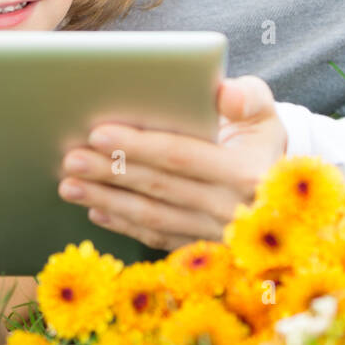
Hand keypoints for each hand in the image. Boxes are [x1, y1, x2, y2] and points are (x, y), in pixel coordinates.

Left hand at [57, 75, 287, 250]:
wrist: (275, 188)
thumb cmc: (257, 138)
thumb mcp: (263, 111)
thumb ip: (248, 96)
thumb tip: (224, 93)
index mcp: (246, 171)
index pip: (182, 156)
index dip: (139, 145)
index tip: (98, 132)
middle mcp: (232, 210)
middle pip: (159, 187)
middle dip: (111, 172)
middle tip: (71, 158)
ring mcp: (215, 236)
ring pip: (152, 216)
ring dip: (107, 201)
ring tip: (69, 185)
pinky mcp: (202, 251)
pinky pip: (157, 238)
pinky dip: (123, 225)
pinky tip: (95, 209)